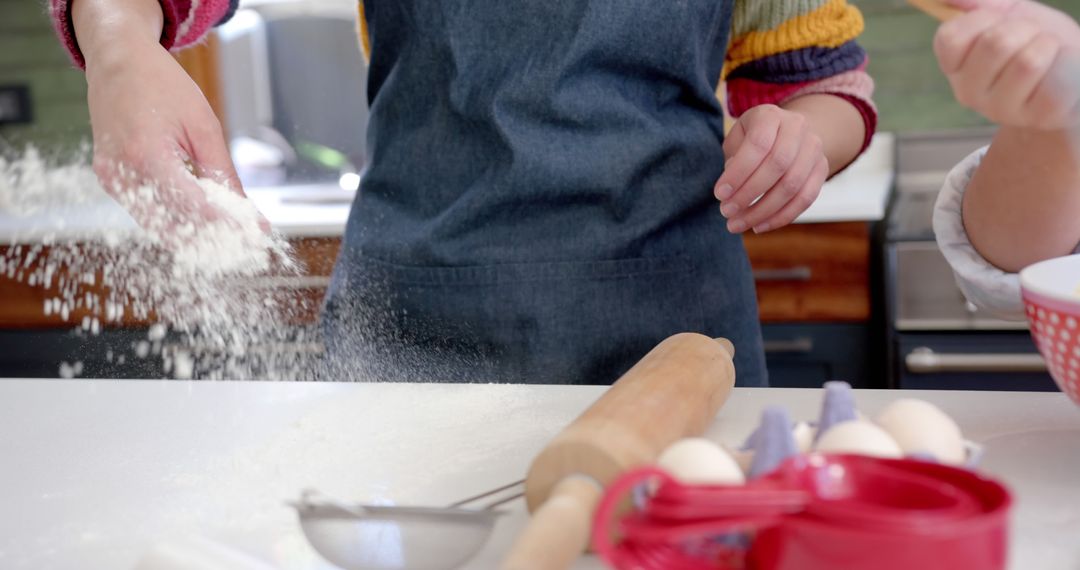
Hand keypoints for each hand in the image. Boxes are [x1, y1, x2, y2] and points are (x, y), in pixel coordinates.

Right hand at [85, 41, 267, 233]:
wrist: (118, 61)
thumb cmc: (162, 85)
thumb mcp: (202, 125)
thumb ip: (221, 172)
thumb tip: (246, 210)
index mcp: (147, 156)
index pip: (194, 207)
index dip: (227, 224)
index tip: (255, 233)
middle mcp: (122, 173)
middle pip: (173, 224)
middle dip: (212, 238)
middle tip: (245, 242)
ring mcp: (111, 179)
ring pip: (157, 225)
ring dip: (192, 234)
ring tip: (228, 235)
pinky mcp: (109, 180)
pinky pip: (144, 211)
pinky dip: (172, 218)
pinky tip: (200, 220)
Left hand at [713, 105, 828, 233]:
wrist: (788, 132)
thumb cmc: (753, 139)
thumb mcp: (738, 140)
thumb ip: (733, 159)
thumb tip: (731, 190)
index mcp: (771, 115)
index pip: (758, 143)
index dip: (738, 172)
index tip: (719, 194)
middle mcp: (797, 127)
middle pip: (778, 165)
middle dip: (749, 194)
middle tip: (726, 212)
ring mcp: (814, 148)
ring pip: (792, 186)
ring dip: (762, 211)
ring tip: (738, 224)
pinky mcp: (823, 169)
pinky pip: (806, 199)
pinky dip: (781, 217)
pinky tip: (759, 226)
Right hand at [934, 0, 1079, 129]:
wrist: (1073, 71)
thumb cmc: (1036, 40)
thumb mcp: (1009, 14)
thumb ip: (979, 3)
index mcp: (956, 67)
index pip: (950, 38)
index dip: (982, 19)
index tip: (999, 22)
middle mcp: (970, 93)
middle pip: (995, 44)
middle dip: (1025, 28)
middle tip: (1033, 37)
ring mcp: (1001, 109)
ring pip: (1028, 62)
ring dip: (1048, 45)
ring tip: (1049, 53)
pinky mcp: (1038, 117)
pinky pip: (1054, 80)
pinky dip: (1066, 63)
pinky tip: (1061, 71)